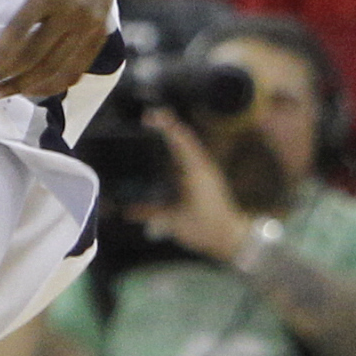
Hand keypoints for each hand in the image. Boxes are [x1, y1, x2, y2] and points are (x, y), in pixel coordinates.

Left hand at [0, 0, 117, 99]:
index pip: (23, 31)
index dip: (1, 57)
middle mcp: (76, 9)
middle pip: (39, 57)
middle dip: (10, 77)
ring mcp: (91, 24)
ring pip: (58, 69)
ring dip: (29, 87)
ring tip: (2, 92)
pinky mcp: (100, 33)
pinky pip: (77, 69)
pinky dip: (55, 84)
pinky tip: (32, 88)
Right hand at [139, 114, 250, 263]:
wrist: (230, 238)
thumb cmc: (206, 228)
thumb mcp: (175, 222)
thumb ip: (149, 215)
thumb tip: (125, 211)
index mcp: (195, 170)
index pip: (180, 139)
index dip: (165, 125)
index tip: (149, 117)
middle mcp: (200, 166)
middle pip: (181, 139)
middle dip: (164, 127)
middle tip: (145, 119)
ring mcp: (204, 171)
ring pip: (185, 148)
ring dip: (171, 138)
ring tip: (151, 131)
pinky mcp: (204, 179)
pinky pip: (189, 159)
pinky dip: (177, 152)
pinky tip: (165, 153)